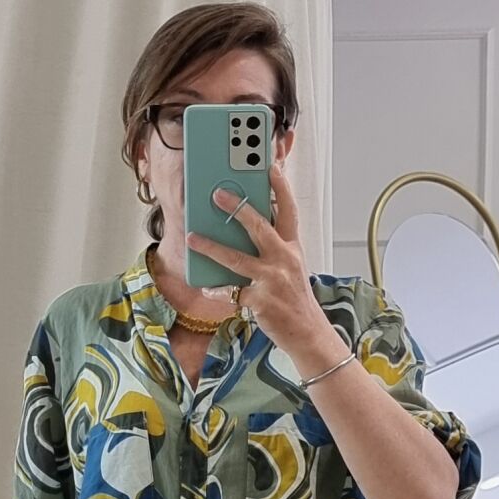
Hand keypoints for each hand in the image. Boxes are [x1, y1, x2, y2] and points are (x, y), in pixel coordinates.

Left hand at [187, 163, 333, 361]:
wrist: (307, 333)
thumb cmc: (294, 298)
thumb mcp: (292, 267)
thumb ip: (273, 246)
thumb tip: (245, 227)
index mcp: (292, 248)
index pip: (289, 211)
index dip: (280, 187)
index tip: (270, 166)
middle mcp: (284, 260)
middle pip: (259, 227)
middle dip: (237, 208)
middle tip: (217, 194)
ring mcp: (272, 281)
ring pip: (236, 259)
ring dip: (211, 247)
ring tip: (192, 237)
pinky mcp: (260, 302)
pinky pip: (230, 291)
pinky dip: (216, 289)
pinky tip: (205, 285)